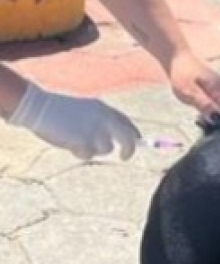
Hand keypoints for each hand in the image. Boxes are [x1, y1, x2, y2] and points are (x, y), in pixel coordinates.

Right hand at [10, 82, 139, 159]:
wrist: (38, 106)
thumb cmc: (59, 109)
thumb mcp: (86, 109)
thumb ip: (102, 121)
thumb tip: (116, 138)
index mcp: (105, 109)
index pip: (128, 124)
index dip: (134, 135)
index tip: (136, 142)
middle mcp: (104, 119)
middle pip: (128, 140)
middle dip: (129, 151)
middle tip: (124, 157)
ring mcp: (95, 131)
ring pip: (105, 149)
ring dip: (94, 148)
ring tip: (76, 138)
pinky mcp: (84, 141)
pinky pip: (88, 154)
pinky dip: (79, 152)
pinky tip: (68, 141)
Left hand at [168, 50, 219, 122]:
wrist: (180, 61)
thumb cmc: (182, 76)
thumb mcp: (189, 92)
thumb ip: (204, 105)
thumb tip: (218, 118)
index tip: (204, 121)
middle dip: (219, 122)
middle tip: (201, 119)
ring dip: (217, 119)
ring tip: (200, 115)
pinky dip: (216, 114)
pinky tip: (204, 111)